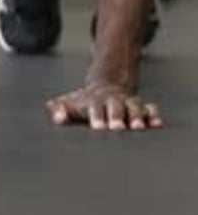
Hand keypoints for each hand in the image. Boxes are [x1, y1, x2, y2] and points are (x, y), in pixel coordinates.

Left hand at [46, 82, 162, 130]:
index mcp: (95, 101)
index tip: (97, 127)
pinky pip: (150, 109)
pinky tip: (157, 124)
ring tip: (138, 127)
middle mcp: (114, 101)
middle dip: (117, 116)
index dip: (97, 116)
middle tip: (117, 128)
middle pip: (117, 106)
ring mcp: (128, 103)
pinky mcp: (141, 108)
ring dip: (137, 116)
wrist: (105, 87)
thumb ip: (59, 109)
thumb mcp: (70, 103)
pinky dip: (154, 115)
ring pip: (135, 107)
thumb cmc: (84, 102)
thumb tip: (57, 116)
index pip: (95, 107)